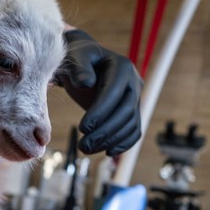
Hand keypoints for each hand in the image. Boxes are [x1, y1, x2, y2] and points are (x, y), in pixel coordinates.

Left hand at [56, 29, 142, 155]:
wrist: (83, 63)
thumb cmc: (77, 58)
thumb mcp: (75, 57)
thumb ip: (79, 68)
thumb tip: (86, 83)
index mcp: (122, 67)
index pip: (115, 93)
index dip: (100, 112)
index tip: (82, 127)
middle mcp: (134, 82)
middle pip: (125, 112)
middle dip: (104, 131)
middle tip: (83, 145)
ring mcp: (135, 98)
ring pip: (130, 124)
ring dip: (110, 140)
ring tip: (86, 149)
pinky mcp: (131, 110)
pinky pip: (133, 130)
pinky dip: (123, 143)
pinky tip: (107, 152)